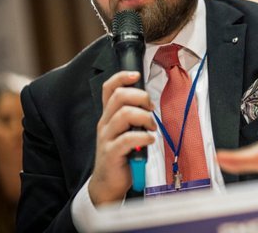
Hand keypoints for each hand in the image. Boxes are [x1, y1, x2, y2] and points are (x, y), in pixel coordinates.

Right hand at [88, 71, 155, 204]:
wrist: (108, 183)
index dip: (121, 77)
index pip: (108, 88)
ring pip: (124, 114)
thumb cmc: (121, 154)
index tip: (136, 75)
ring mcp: (106, 138)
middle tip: (151, 108)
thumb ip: (132, 117)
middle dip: (140, 97)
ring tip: (152, 127)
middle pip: (119, 96)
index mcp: (108, 115)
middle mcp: (105, 123)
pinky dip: (143, 137)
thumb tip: (149, 103)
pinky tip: (149, 140)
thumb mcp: (125, 130)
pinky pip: (127, 139)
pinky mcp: (111, 153)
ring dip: (144, 117)